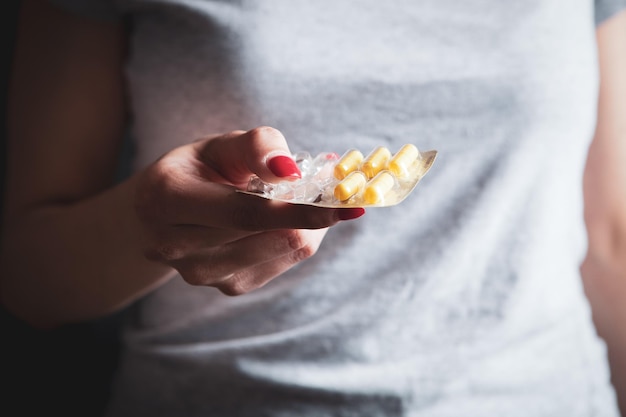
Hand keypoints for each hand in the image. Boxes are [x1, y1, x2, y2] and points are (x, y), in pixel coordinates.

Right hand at [134, 126, 364, 294]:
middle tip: (336, 188)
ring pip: (283, 251)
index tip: (345, 204)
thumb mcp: (222, 145)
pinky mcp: (227, 287)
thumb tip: (289, 171)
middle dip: (312, 210)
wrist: (167, 212)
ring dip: (308, 225)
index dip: (300, 209)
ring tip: (306, 199)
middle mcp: (177, 245)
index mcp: (168, 199)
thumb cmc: (199, 171)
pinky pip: (283, 263)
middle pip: (269, 235)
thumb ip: (256, 147)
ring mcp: (202, 273)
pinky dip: (298, 238)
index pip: (245, 212)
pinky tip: (289, 221)